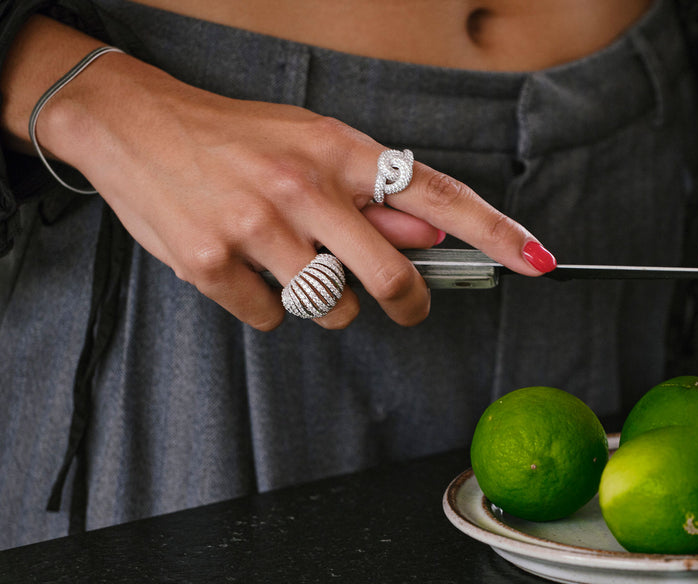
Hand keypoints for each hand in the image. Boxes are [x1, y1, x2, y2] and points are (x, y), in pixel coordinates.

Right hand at [36, 48, 554, 330]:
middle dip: (406, 305)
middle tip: (403, 307)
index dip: (495, 232)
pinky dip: (266, 306)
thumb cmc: (235, 138)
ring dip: (323, 301)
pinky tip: (246, 268)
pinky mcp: (211, 261)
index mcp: (338, 150)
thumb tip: (430, 236)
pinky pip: (269, 319)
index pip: (437, 195)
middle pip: (389, 279)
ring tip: (290, 262)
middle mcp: (302, 184)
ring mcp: (255, 225)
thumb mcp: (311, 147)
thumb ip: (370, 195)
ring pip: (328, 307)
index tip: (538, 260)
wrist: (131, 123)